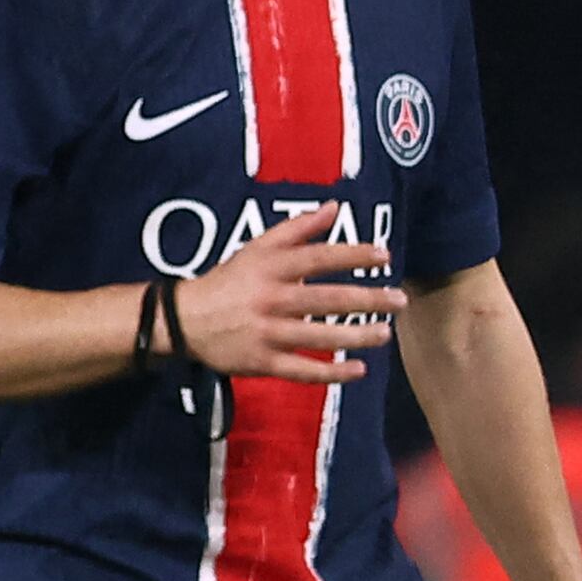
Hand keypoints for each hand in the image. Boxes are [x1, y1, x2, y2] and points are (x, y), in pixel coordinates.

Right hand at [173, 204, 402, 384]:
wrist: (183, 321)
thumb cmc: (228, 282)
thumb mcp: (257, 248)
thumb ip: (297, 229)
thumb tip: (334, 207)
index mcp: (270, 268)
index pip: (319, 258)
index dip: (353, 255)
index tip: (384, 256)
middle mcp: (270, 299)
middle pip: (326, 300)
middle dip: (366, 300)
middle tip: (398, 300)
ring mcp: (266, 332)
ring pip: (318, 337)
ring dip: (356, 336)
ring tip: (385, 333)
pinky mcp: (261, 361)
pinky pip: (302, 370)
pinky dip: (331, 373)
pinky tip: (358, 370)